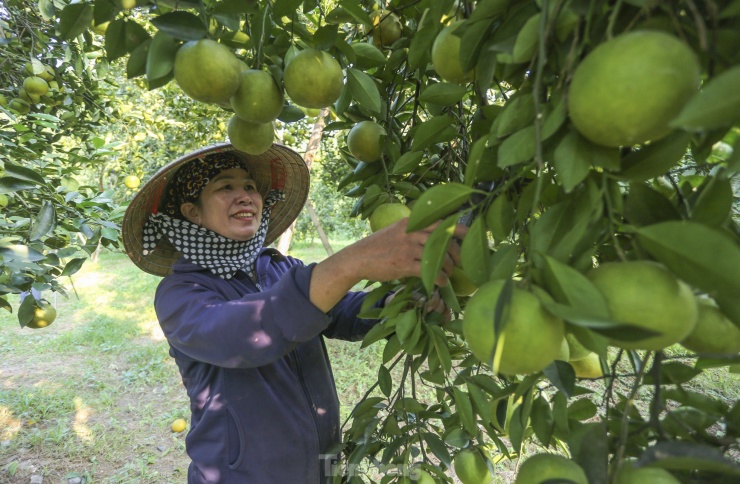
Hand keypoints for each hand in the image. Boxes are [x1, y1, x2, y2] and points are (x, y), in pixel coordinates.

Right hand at [309, 217, 466, 312]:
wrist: (358, 258)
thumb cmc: (378, 247)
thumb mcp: (396, 231)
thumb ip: (414, 231)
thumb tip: (435, 238)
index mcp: (412, 222)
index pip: (441, 222)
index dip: (458, 228)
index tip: (470, 234)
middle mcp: (412, 231)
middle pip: (445, 240)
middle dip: (456, 253)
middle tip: (459, 263)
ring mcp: (408, 247)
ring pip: (439, 257)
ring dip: (448, 269)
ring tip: (448, 275)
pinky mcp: (404, 263)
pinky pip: (430, 271)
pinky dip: (439, 279)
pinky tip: (440, 284)